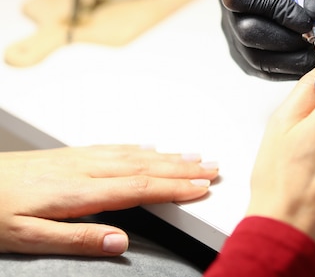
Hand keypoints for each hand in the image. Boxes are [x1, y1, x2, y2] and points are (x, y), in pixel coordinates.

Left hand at [0, 145, 218, 256]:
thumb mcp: (27, 237)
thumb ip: (77, 239)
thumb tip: (121, 242)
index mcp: (79, 191)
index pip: (140, 188)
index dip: (174, 187)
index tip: (201, 187)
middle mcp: (85, 169)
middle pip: (145, 166)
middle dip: (182, 168)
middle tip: (211, 167)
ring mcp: (79, 158)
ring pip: (134, 154)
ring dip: (168, 156)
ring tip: (193, 156)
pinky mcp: (71, 155)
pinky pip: (115, 147)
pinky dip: (140, 148)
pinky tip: (149, 148)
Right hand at [219, 0, 314, 79]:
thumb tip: (314, 14)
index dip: (274, 9)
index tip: (308, 20)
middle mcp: (234, 9)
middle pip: (247, 32)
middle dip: (289, 39)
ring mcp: (237, 38)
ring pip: (257, 59)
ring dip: (296, 59)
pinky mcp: (248, 61)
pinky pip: (268, 73)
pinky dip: (297, 71)